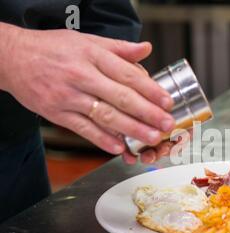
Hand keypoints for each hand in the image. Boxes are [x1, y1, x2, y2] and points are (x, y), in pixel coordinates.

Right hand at [0, 24, 174, 156]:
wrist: (12, 58)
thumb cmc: (52, 49)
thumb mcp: (86, 40)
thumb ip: (118, 48)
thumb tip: (146, 49)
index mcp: (92, 56)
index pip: (127, 74)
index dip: (150, 90)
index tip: (167, 102)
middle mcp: (81, 76)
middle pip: (121, 97)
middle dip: (147, 113)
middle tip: (167, 124)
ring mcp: (68, 97)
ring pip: (105, 116)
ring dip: (131, 129)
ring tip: (151, 138)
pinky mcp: (57, 113)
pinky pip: (83, 129)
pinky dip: (102, 139)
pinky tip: (120, 147)